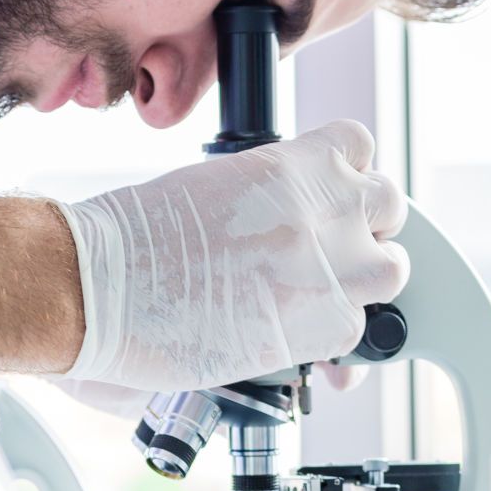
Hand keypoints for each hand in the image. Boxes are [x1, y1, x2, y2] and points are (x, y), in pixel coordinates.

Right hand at [59, 120, 410, 390]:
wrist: (98, 286)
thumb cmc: (129, 239)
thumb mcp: (208, 188)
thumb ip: (260, 200)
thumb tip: (275, 231)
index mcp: (288, 161)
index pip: (358, 147)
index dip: (344, 177)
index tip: (327, 197)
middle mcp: (320, 205)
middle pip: (389, 204)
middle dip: (363, 230)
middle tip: (326, 253)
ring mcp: (329, 263)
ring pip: (392, 269)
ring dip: (361, 285)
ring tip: (320, 299)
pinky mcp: (322, 322)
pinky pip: (359, 331)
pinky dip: (333, 342)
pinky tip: (297, 343)